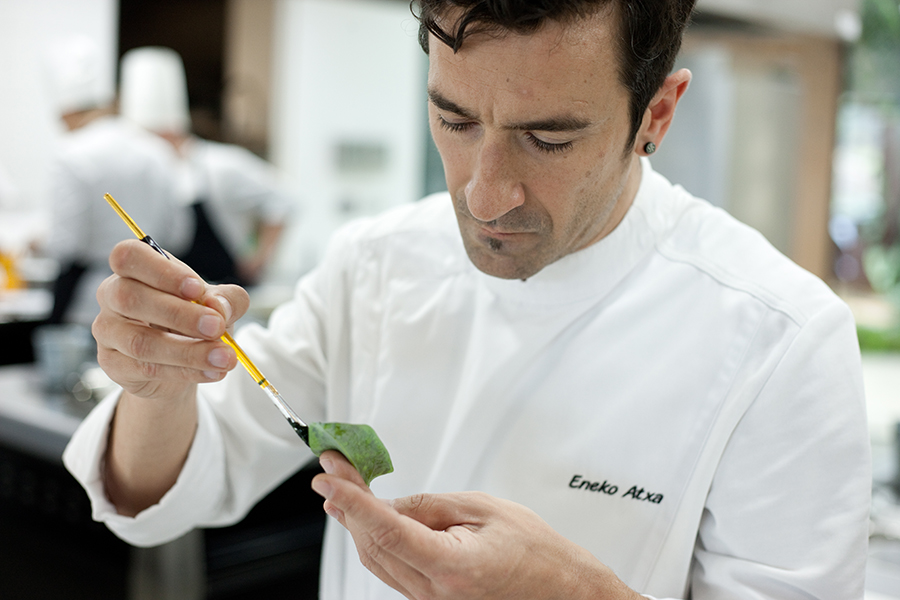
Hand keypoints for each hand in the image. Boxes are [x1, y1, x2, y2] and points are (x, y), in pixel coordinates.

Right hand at [94, 239, 249, 401]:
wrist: (180, 364)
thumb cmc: (194, 321)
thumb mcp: (218, 304)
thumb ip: (226, 299)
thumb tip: (219, 307)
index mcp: (135, 269)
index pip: (129, 256)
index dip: (162, 271)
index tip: (197, 289)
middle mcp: (112, 295)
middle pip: (130, 298)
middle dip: (179, 314)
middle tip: (217, 327)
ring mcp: (107, 331)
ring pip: (139, 341)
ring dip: (188, 351)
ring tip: (224, 358)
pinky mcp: (112, 364)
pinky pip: (144, 369)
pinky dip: (184, 371)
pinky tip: (211, 371)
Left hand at [311, 451, 641, 599]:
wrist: (559, 591)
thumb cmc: (535, 552)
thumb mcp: (484, 510)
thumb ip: (431, 506)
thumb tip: (390, 502)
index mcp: (452, 567)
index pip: (388, 531)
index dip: (354, 502)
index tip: (330, 478)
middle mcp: (434, 592)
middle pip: (373, 545)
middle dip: (348, 503)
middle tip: (334, 468)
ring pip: (376, 558)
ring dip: (355, 521)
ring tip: (342, 485)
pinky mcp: (429, 599)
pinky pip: (390, 567)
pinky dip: (374, 537)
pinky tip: (367, 516)